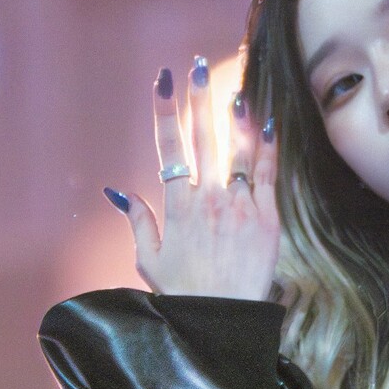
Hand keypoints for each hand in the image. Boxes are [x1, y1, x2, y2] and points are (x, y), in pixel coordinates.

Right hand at [105, 56, 280, 298]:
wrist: (223, 322)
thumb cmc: (184, 295)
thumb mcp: (149, 260)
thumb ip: (138, 221)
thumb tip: (120, 192)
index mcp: (177, 207)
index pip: (168, 148)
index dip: (165, 111)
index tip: (163, 81)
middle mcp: (207, 200)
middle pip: (202, 139)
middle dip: (199, 100)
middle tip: (197, 67)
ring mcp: (239, 207)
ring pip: (237, 151)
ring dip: (236, 117)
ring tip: (234, 88)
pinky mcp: (267, 219)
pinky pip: (266, 175)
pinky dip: (267, 147)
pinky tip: (269, 123)